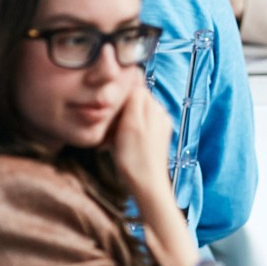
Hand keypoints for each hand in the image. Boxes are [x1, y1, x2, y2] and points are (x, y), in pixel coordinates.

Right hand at [106, 84, 174, 204]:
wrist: (146, 184)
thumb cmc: (135, 157)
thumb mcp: (132, 124)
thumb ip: (135, 101)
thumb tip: (134, 81)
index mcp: (155, 108)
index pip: (135, 89)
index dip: (118, 98)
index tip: (108, 110)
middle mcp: (159, 115)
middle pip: (132, 104)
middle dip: (117, 114)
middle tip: (107, 129)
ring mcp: (156, 127)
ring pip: (131, 117)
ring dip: (117, 126)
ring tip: (110, 141)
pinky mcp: (152, 140)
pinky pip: (133, 130)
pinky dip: (122, 135)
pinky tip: (114, 147)